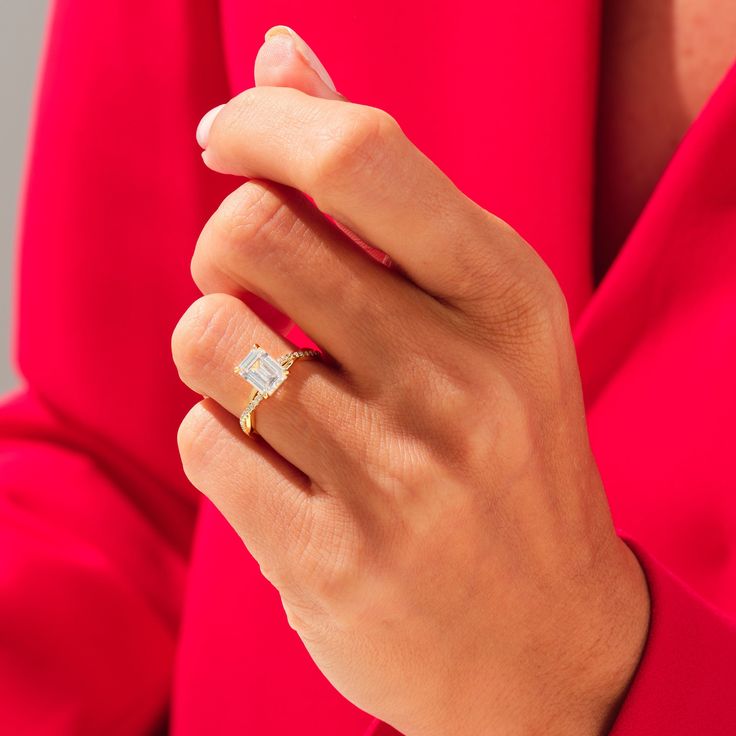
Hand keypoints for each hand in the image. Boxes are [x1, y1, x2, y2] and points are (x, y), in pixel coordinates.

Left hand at [172, 26, 649, 735]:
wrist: (548, 642)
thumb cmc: (507, 459)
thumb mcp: (477, 314)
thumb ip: (377, 184)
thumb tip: (278, 56)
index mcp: (507, 296)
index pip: (357, 155)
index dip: (261, 125)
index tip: (226, 135)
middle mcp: (457, 379)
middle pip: (249, 234)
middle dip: (227, 245)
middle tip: (261, 287)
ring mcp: (395, 477)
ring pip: (205, 338)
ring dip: (215, 348)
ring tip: (273, 385)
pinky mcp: (330, 559)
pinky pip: (204, 442)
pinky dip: (220, 438)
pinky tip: (284, 468)